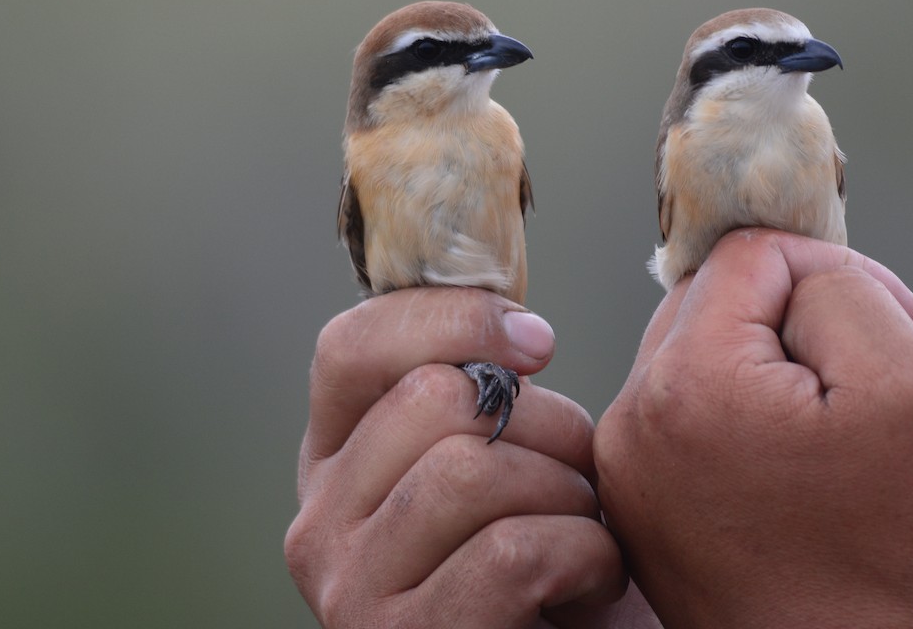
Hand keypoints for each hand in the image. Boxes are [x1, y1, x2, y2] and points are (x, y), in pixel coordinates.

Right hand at [286, 287, 651, 627]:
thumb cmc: (544, 570)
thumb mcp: (494, 470)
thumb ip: (473, 402)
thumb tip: (520, 328)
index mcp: (332, 465)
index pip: (350, 346)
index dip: (454, 319)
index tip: (539, 342)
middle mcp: (318, 526)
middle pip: (430, 400)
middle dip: (545, 420)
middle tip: (583, 470)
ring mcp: (351, 593)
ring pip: (472, 471)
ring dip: (569, 493)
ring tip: (590, 529)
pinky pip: (512, 552)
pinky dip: (585, 555)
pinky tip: (594, 582)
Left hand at [594, 229, 912, 628]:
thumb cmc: (899, 556)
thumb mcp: (907, 384)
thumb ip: (838, 287)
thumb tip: (789, 269)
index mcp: (687, 383)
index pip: (746, 256)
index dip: (829, 272)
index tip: (886, 325)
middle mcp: (631, 422)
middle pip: (707, 302)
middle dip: (790, 318)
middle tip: (860, 378)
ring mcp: (625, 468)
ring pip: (693, 355)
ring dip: (762, 367)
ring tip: (826, 428)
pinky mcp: (635, 503)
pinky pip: (680, 415)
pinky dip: (734, 416)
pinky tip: (788, 462)